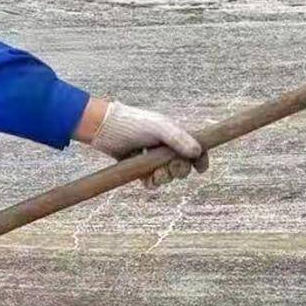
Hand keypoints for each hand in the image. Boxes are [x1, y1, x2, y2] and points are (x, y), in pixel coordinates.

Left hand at [77, 98, 206, 186]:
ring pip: (167, 176)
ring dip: (164, 178)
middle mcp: (165, 147)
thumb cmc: (133, 123)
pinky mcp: (140, 168)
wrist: (104, 129)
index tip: (201, 169)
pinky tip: (145, 178)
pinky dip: (151, 182)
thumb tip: (198, 152)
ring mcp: (152, 158)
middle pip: (183, 166)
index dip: (201, 159)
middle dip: (178, 170)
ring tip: (154, 173)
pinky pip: (152, 181)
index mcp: (174, 135)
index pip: (195, 148)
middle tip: (169, 167)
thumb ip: (179, 139)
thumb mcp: (159, 128)